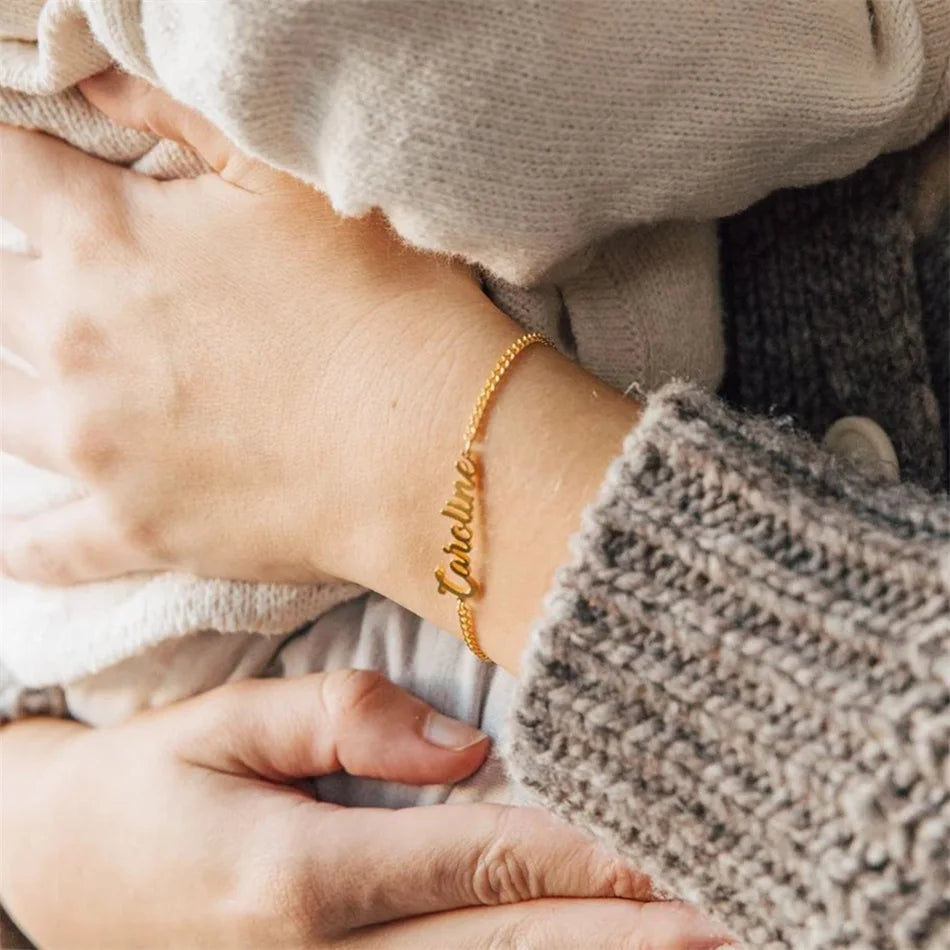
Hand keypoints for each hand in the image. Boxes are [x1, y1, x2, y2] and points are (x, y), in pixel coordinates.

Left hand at [0, 72, 640, 671]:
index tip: (25, 171)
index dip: (7, 161)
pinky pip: (45, 549)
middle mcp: (75, 345)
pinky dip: (18, 548)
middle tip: (68, 288)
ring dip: (10, 390)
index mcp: (107, 242)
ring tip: (35, 383)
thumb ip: (180, 116)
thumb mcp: (292, 182)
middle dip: (20, 281)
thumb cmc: (382, 303)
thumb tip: (95, 80)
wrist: (429, 446)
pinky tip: (4, 543)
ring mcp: (97, 450)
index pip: (6, 171)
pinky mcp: (137, 530)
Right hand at [0, 671, 728, 948]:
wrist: (46, 874)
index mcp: (299, 878)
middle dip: (620, 940)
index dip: (581, 859)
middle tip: (723, 922)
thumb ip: (342, 721)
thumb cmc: (141, 788)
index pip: (476, 865)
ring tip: (684, 949)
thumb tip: (463, 743)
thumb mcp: (220, 726)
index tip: (668, 850)